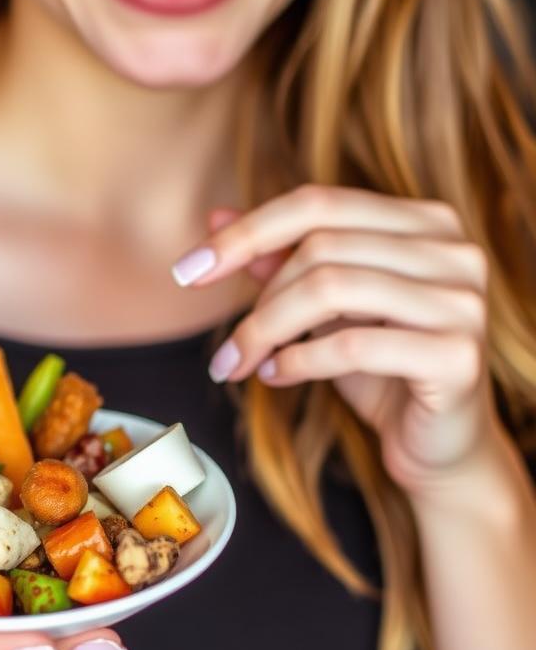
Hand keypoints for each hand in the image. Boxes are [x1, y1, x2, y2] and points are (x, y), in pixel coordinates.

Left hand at [172, 184, 505, 495]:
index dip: (245, 232)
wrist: (438, 446)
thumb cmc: (379, 369)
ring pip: (330, 289)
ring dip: (266, 331)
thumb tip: (213, 217)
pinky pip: (352, 345)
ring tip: (241, 364)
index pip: (318, 203)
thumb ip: (278, 259)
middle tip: (226, 348)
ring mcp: (462, 300)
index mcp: (424, 222)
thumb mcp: (322, 309)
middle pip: (319, 247)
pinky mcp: (458, 356)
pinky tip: (278, 377)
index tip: (188, 271)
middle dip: (256, 300)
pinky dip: (299, 361)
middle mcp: (453, 249)